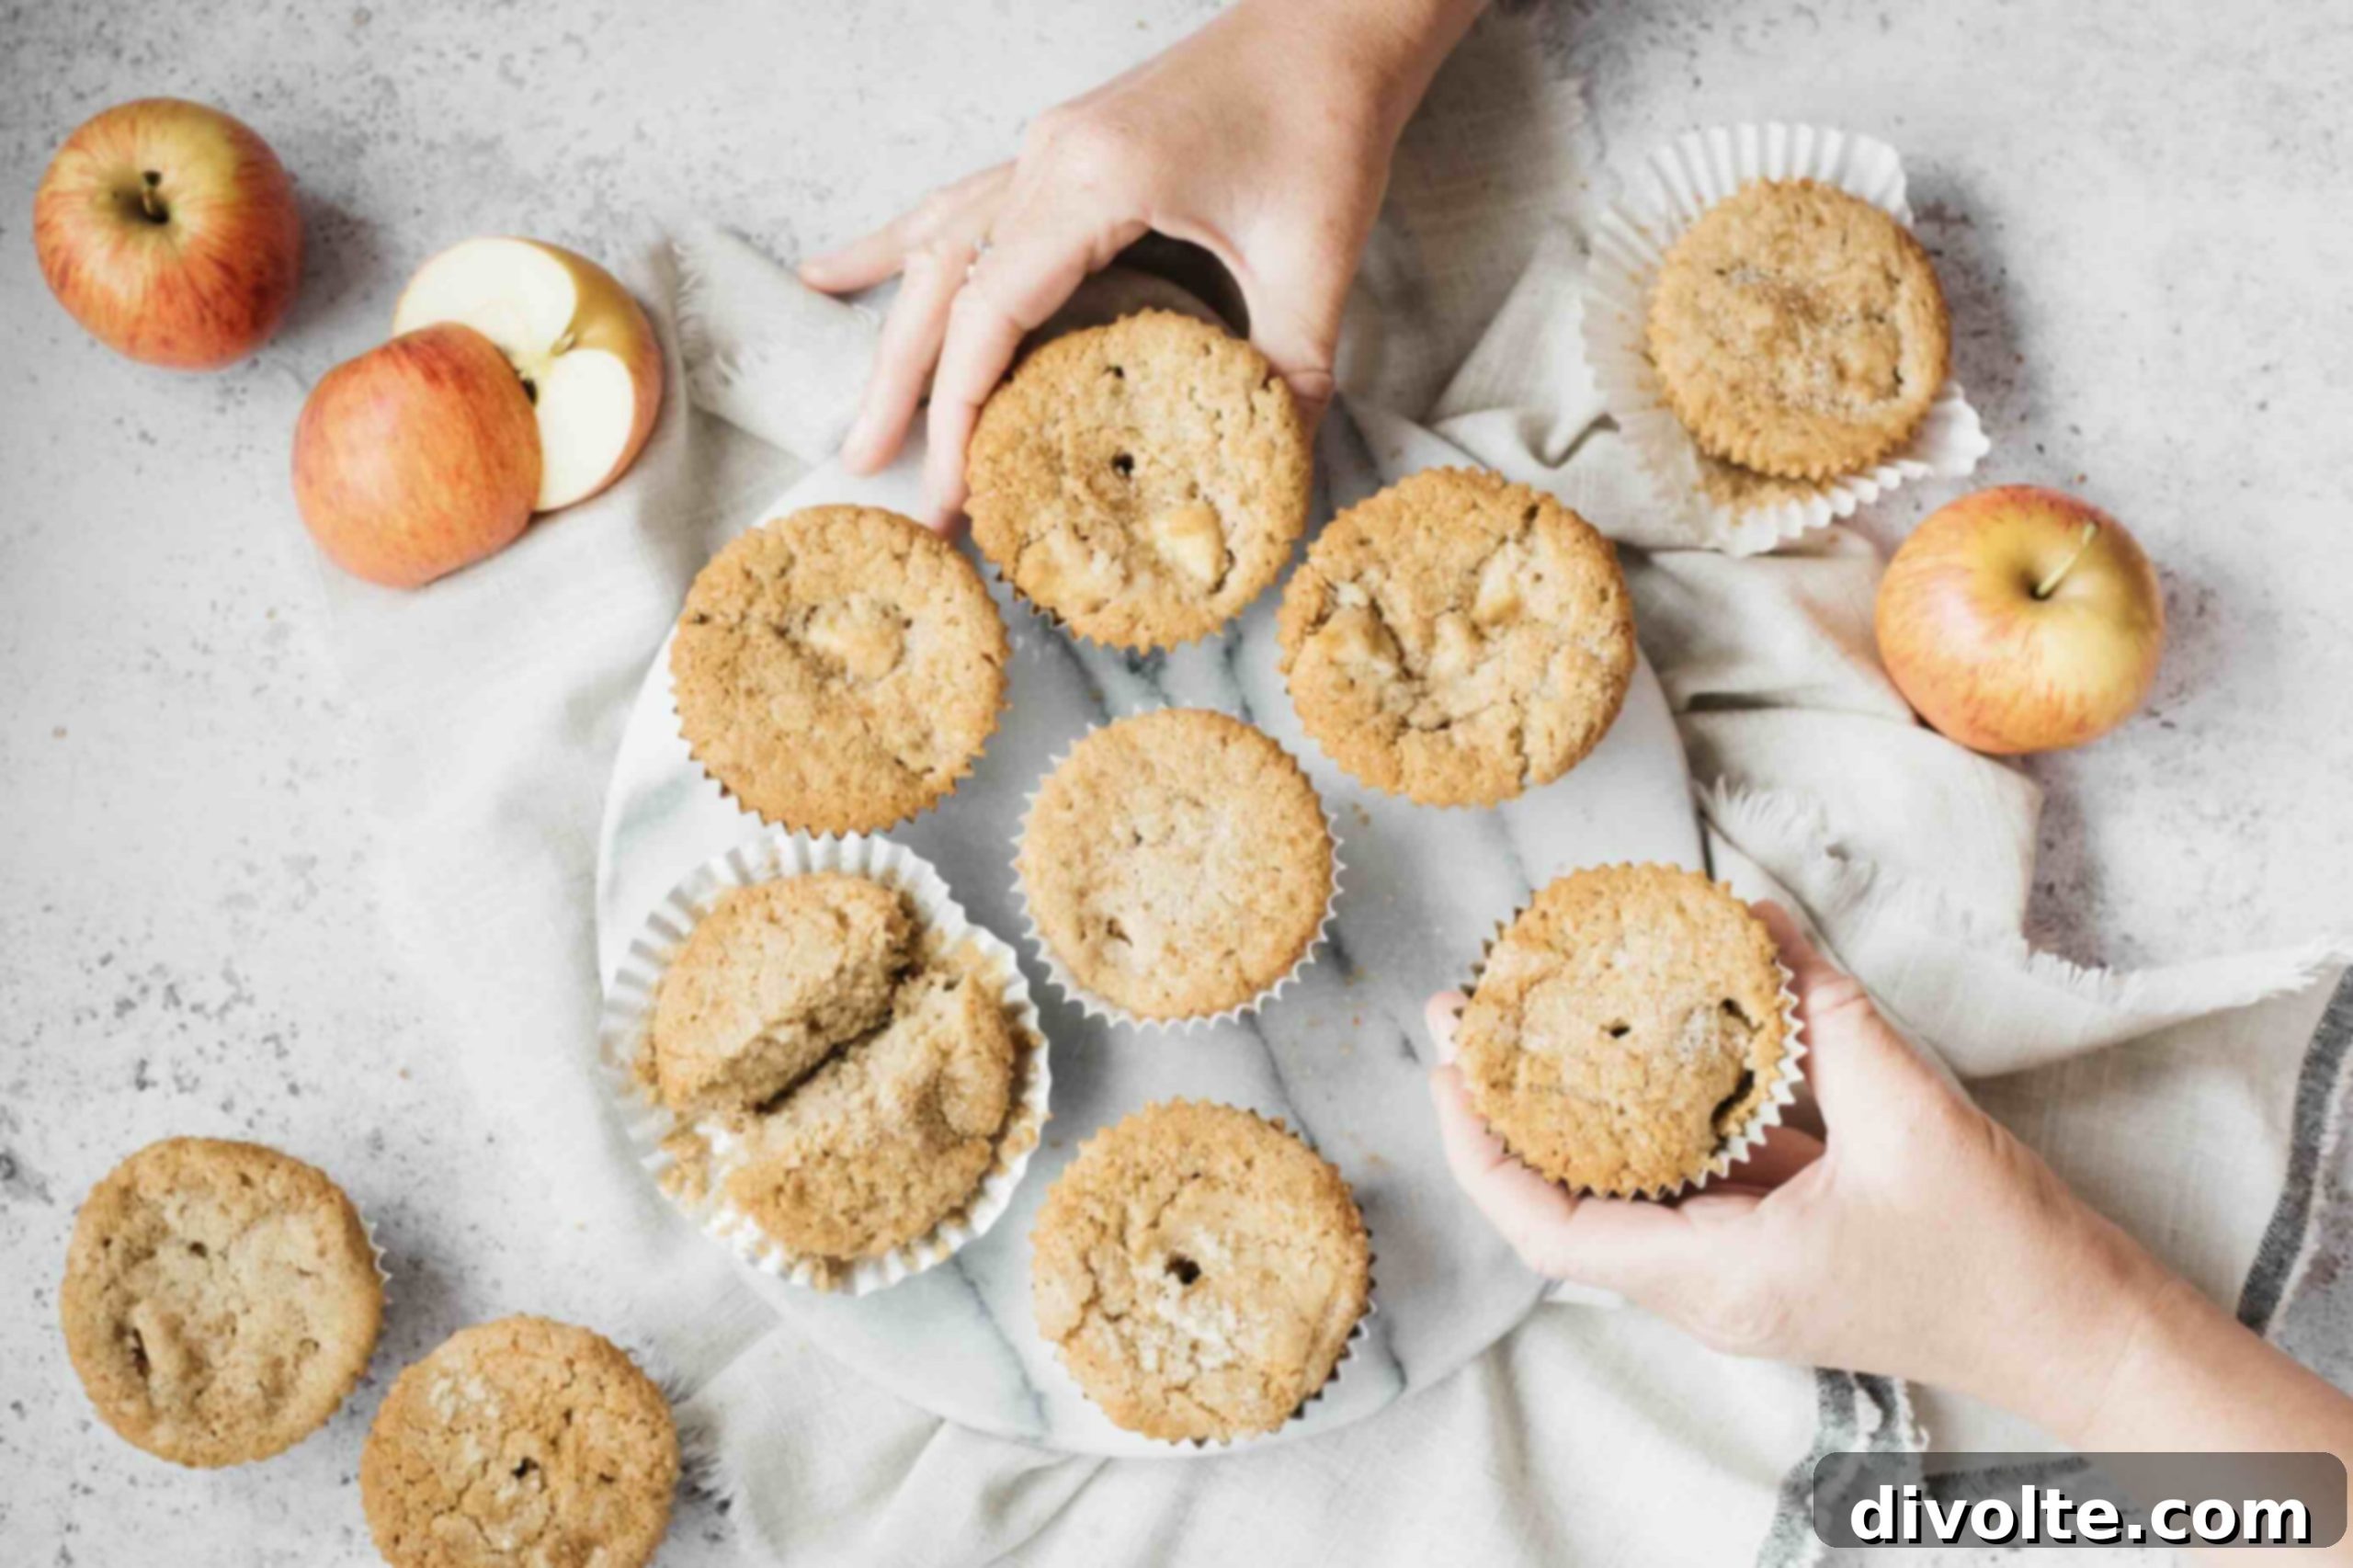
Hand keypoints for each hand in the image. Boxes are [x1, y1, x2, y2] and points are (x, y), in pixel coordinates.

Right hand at [800, 0, 1481, 528]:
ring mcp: (1047, 148)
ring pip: (939, 249)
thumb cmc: (1324, 123)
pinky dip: (900, 248)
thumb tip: (1270, 477)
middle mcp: (1049, 159)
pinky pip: (960, 206)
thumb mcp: (1316, 263)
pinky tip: (838, 275)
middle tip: (866, 470)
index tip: (948, 492)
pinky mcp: (1063, 148)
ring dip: (894, 334)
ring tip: (859, 416)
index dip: (958, 411)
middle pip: (940, 285)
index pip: (990, 315)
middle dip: (900, 387)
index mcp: (1095, 183)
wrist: (1333, 26)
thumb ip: (1288, 377)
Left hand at [1426, 902, 2167, 1432]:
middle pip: (1567, 1199)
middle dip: (1506, 1106)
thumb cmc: (2000, 1252)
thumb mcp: (1910, 1112)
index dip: (1477, 1147)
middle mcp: (1707, 1284)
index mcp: (1715, 1278)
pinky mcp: (1776, 1242)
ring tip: (1536, 1010)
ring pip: (1626, 1183)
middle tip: (1469, 1006)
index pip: (1546, 1228)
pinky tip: (1649, 1038)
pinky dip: (1660, 1111)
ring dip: (1576, 1104)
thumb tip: (1752, 912)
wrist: (2082, 1332)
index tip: (1446, 1062)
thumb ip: (1822, 1010)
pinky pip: (1692, 1175)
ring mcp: (1740, 1266)